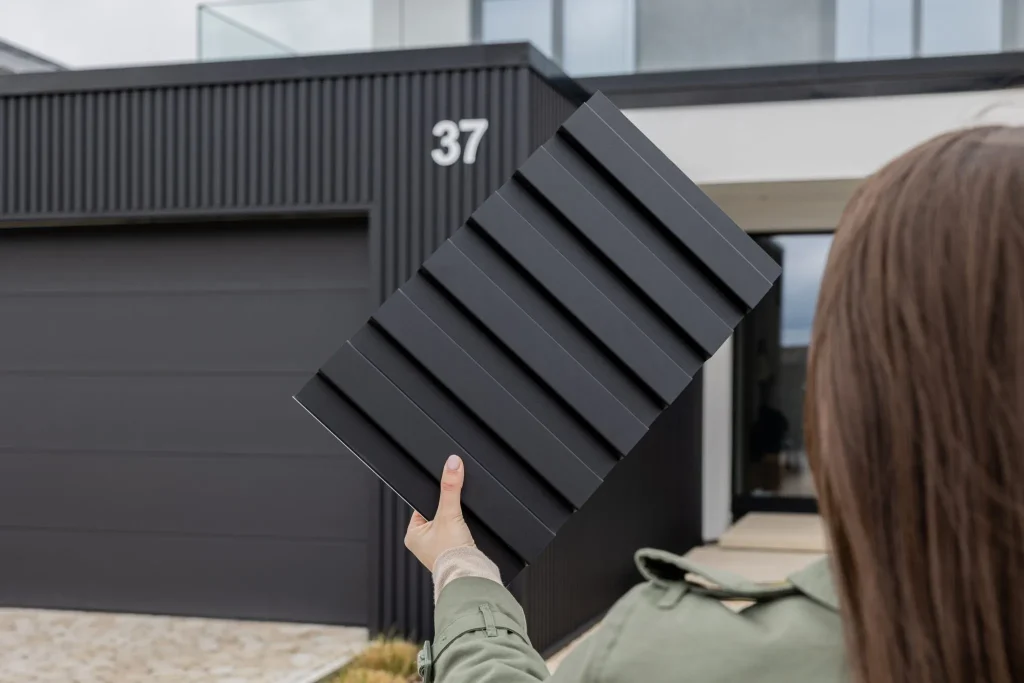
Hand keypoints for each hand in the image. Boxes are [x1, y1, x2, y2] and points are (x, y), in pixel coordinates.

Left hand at [405, 454, 475, 571]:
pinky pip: (457, 536)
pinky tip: (465, 537)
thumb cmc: (450, 554)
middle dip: (447, 514)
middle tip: (453, 518)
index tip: (443, 497)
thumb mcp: (449, 513)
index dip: (434, 499)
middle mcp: (422, 544)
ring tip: (459, 530)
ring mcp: (437, 551)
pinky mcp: (453, 554)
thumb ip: (450, 487)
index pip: (422, 506)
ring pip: (448, 526)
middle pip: (437, 515)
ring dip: (456, 525)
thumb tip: (452, 463)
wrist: (468, 574)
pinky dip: (462, 534)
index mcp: (412, 535)